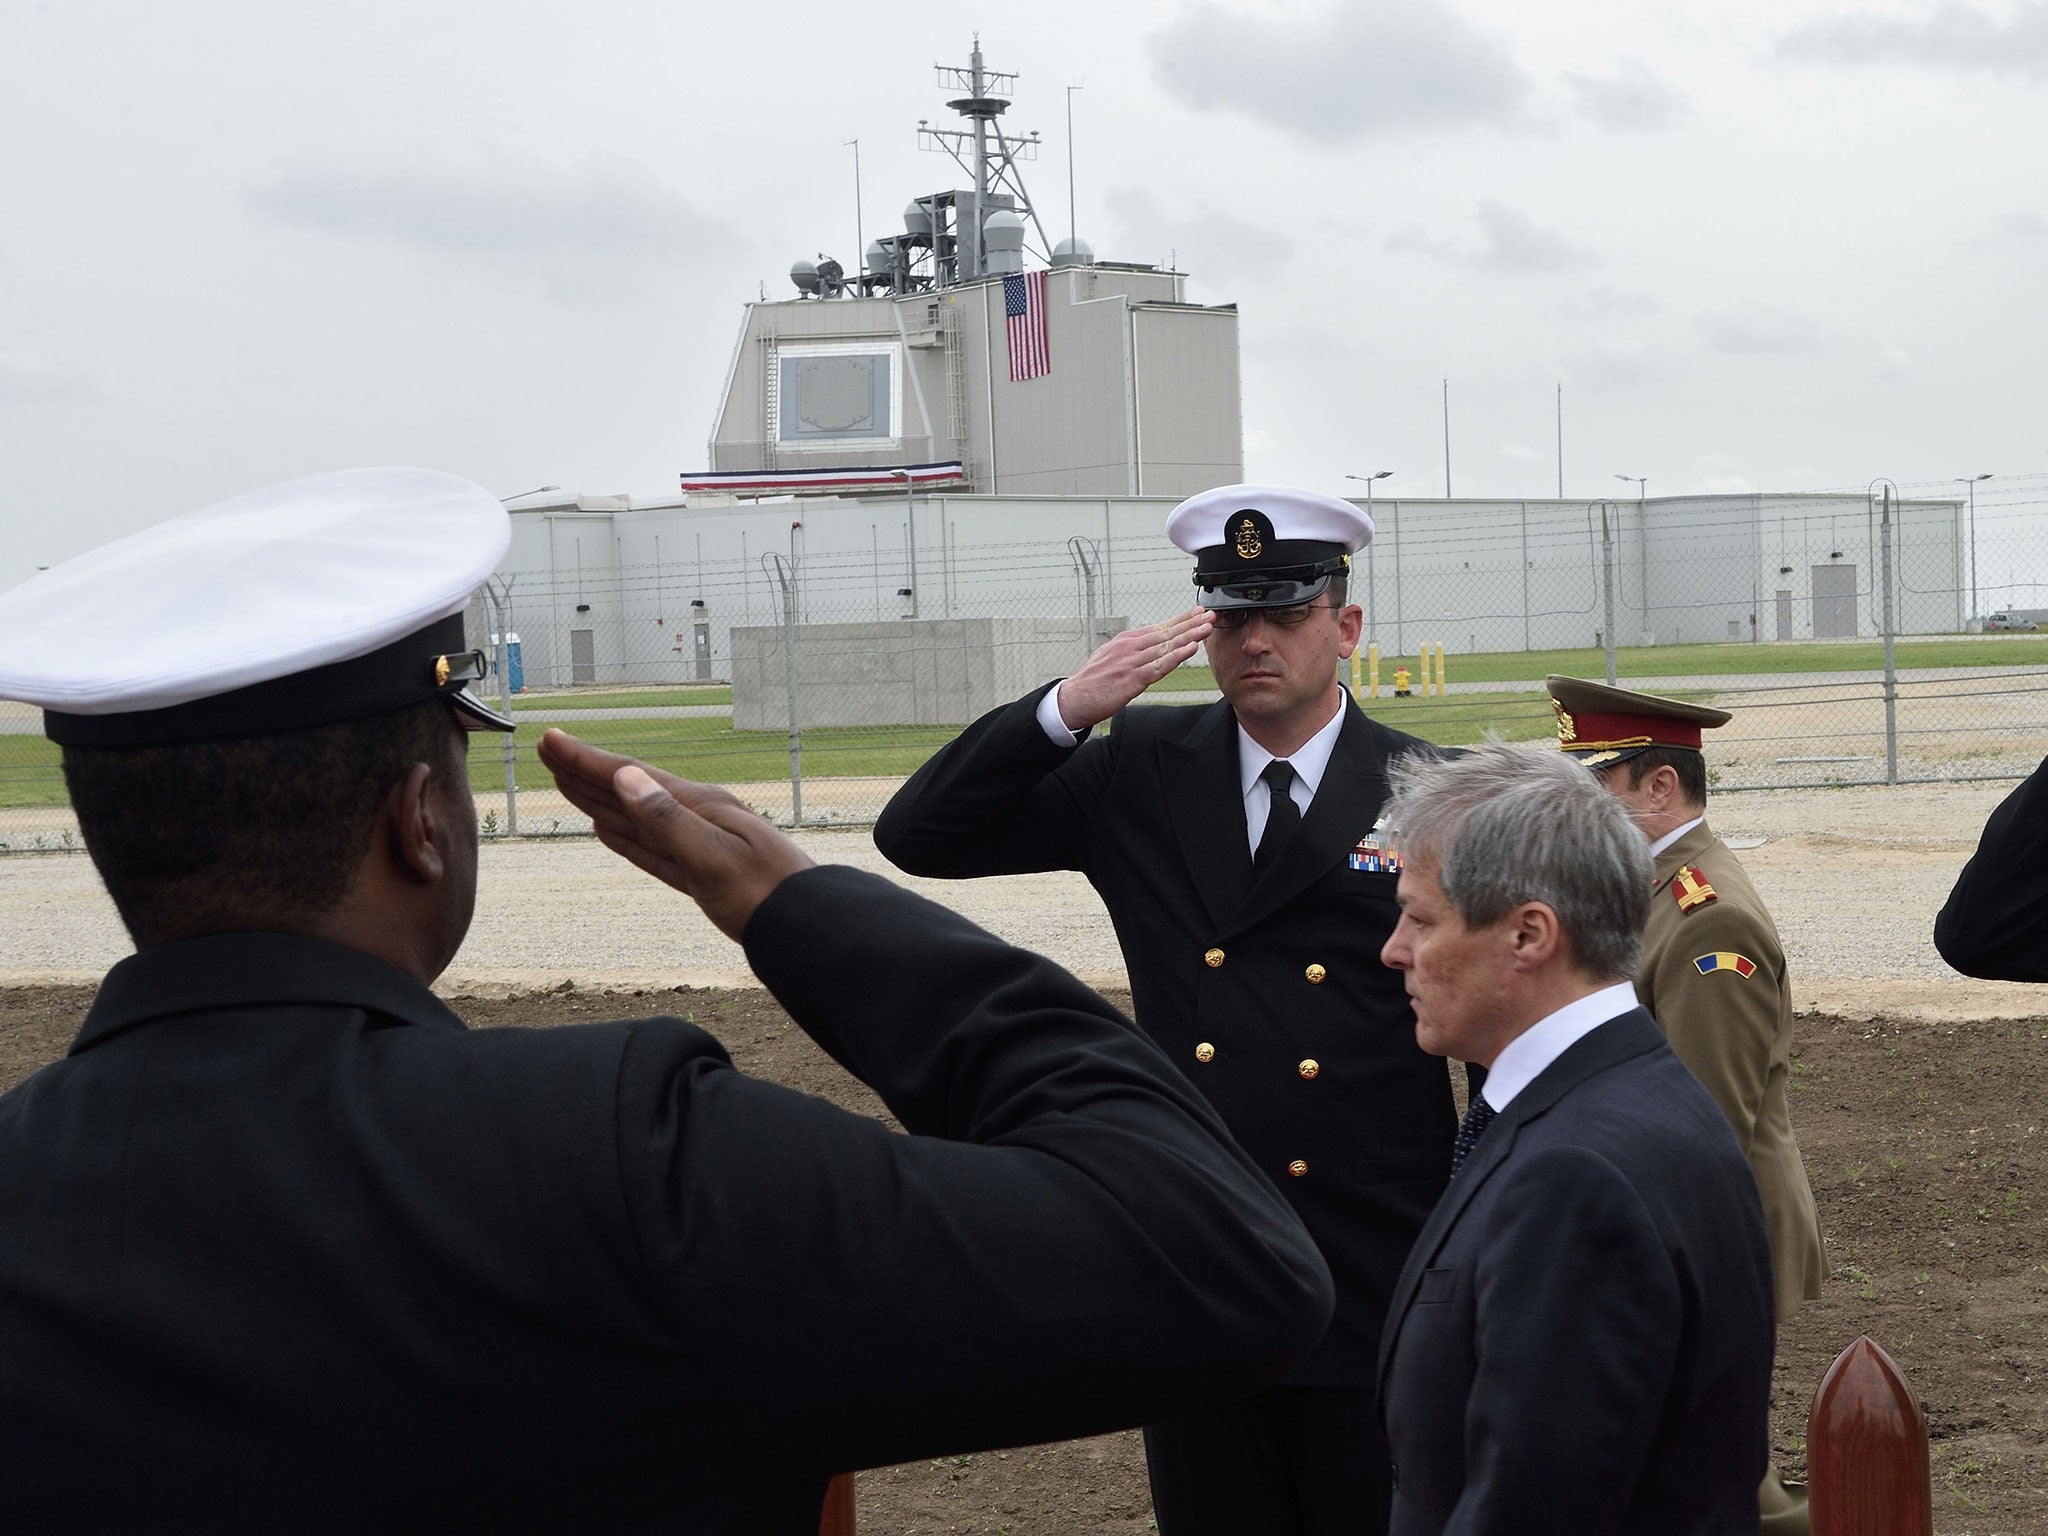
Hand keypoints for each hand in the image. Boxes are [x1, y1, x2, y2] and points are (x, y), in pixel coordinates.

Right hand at [536, 729, 814, 940]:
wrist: (807, 927)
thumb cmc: (767, 894)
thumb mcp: (713, 858)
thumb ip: (669, 821)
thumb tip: (628, 778)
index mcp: (700, 807)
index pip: (631, 777)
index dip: (586, 760)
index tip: (551, 740)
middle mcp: (697, 818)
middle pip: (628, 789)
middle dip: (585, 770)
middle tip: (548, 750)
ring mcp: (698, 844)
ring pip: (635, 816)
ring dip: (598, 798)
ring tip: (567, 782)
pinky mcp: (699, 873)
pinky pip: (650, 847)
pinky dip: (623, 835)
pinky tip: (607, 828)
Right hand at [1055, 608, 1213, 731]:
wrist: (1074, 699)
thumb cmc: (1093, 681)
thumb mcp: (1110, 657)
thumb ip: (1130, 650)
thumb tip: (1147, 645)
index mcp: (1125, 641)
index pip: (1158, 627)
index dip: (1180, 620)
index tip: (1196, 613)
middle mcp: (1129, 647)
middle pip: (1166, 633)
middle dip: (1190, 623)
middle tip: (1209, 615)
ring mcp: (1131, 662)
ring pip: (1166, 646)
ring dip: (1189, 636)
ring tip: (1206, 627)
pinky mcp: (1132, 679)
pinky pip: (1159, 666)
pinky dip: (1176, 656)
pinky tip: (1190, 649)